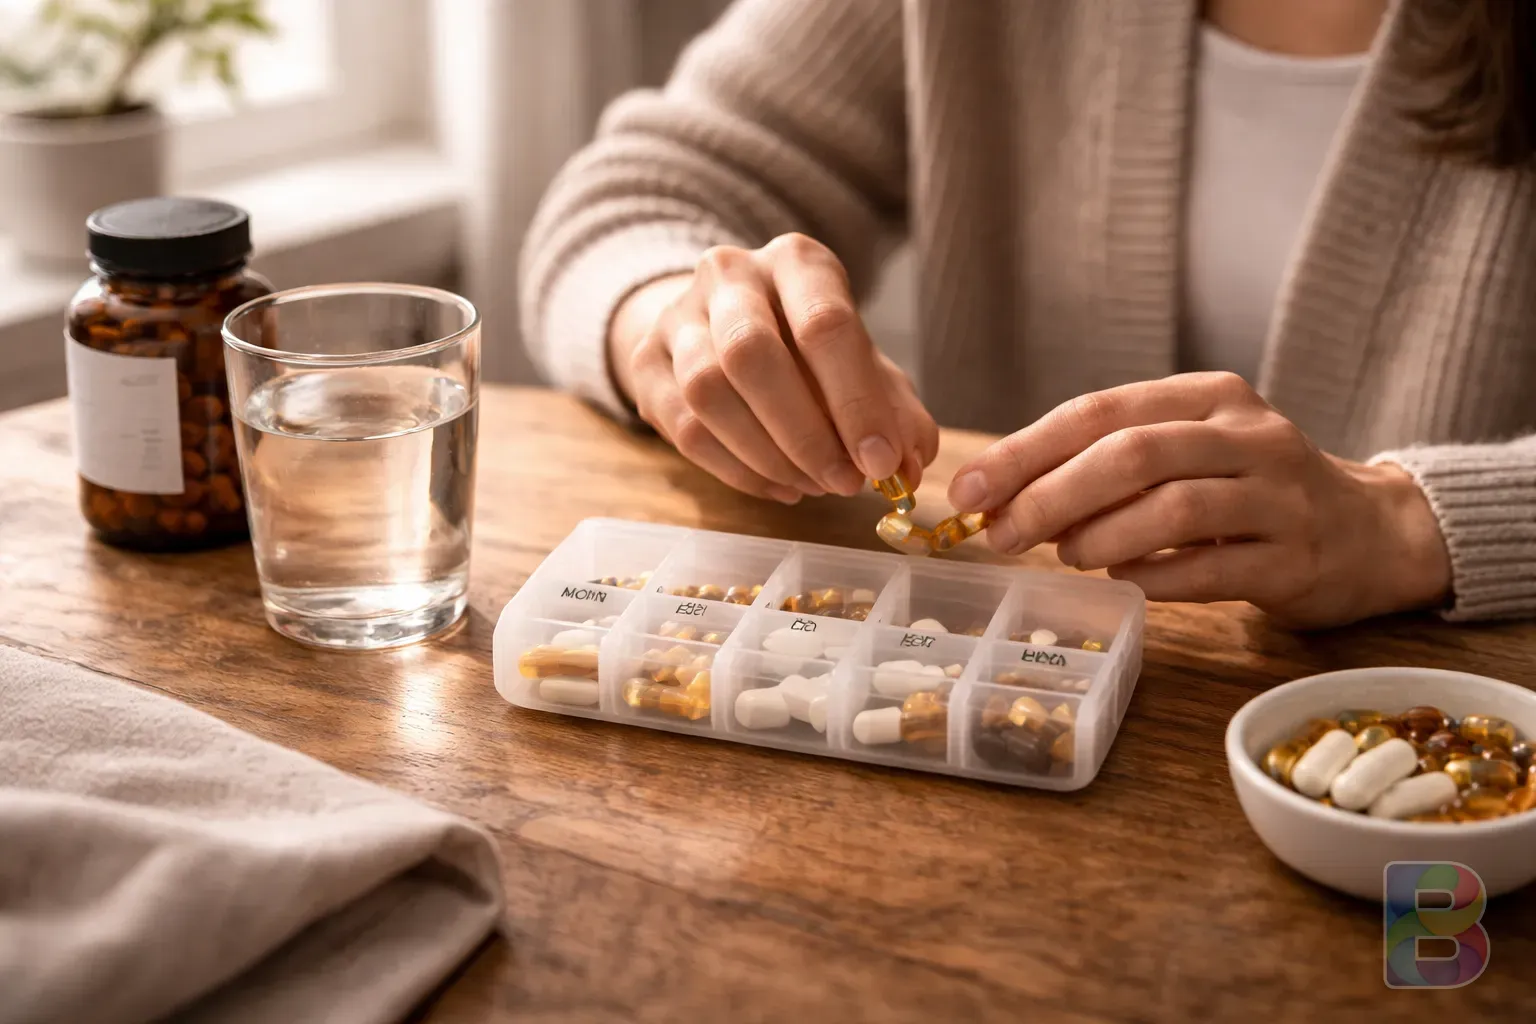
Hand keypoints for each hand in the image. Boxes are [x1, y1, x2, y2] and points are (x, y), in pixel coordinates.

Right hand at [608, 233, 937, 502]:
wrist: (723, 322)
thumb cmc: (808, 347)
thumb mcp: (861, 362)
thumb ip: (894, 411)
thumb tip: (908, 466)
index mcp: (796, 261)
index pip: (824, 324)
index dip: (856, 402)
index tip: (881, 462)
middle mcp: (730, 275)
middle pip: (752, 353)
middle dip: (804, 433)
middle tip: (843, 482)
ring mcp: (678, 315)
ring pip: (709, 392)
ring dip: (768, 455)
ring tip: (813, 485)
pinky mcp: (646, 361)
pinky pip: (684, 428)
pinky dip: (737, 470)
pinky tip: (779, 485)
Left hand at [946, 372, 1452, 627]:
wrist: (1370, 532)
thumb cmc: (1250, 492)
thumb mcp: (1187, 453)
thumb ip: (1106, 465)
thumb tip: (999, 498)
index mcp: (1208, 397)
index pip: (1099, 411)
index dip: (1025, 451)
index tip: (968, 490)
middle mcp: (1248, 436)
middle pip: (1132, 454)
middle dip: (1050, 496)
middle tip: (1001, 534)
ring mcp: (1279, 496)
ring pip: (1173, 509)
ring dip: (1100, 537)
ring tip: (1063, 556)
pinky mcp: (1297, 559)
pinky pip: (1212, 571)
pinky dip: (1155, 578)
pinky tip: (1123, 583)